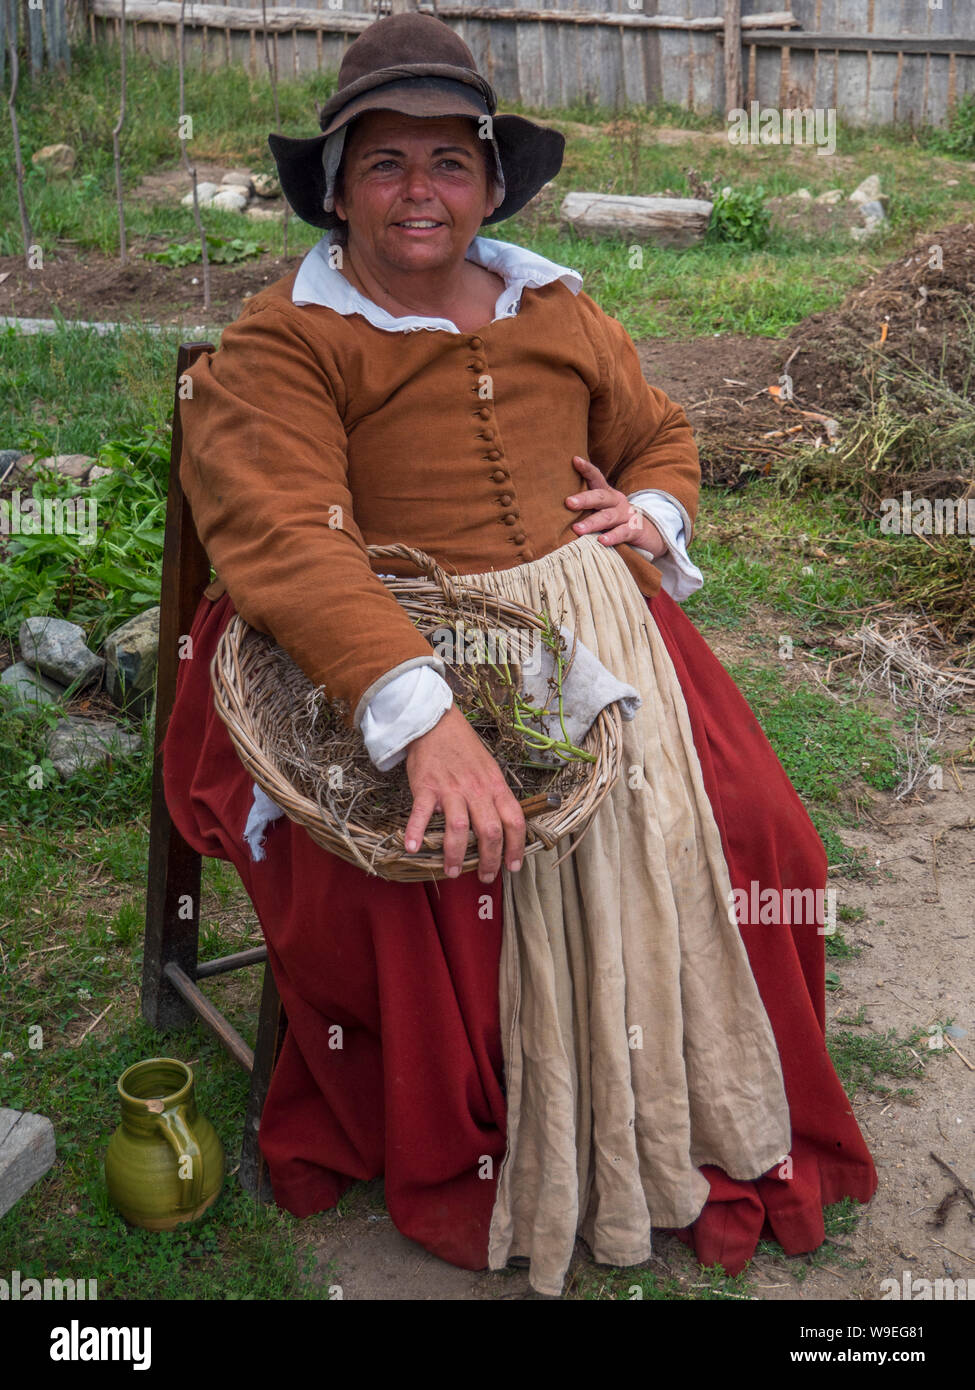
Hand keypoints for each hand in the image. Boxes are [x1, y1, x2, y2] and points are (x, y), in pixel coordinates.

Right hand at [403, 704, 525, 882]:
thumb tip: (504, 827)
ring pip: (459, 828)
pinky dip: (415, 832)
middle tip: (485, 876)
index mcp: (495, 785)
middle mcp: (476, 789)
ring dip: (456, 855)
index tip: (513, 865)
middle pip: (490, 831)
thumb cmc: (464, 749)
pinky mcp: (426, 787)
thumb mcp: (490, 769)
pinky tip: (412, 847)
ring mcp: (450, 789)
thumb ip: (495, 796)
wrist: (436, 723)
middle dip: (490, 860)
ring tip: (453, 871)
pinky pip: (421, 813)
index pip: (514, 820)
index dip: (516, 847)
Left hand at [566, 455, 665, 556]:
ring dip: (592, 523)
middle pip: (600, 497)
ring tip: (577, 529)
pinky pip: (623, 533)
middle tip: (568, 502)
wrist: (646, 534)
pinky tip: (602, 541)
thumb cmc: (613, 522)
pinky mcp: (634, 530)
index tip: (575, 460)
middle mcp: (617, 502)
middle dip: (584, 499)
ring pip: (608, 517)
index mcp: (606, 494)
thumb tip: (553, 507)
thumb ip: (584, 507)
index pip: (597, 478)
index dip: (587, 469)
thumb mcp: (600, 511)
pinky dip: (612, 537)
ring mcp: (626, 515)